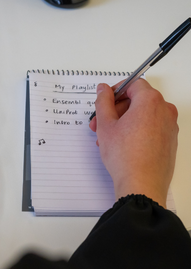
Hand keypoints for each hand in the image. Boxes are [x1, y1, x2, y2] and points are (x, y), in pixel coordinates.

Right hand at [89, 79, 178, 207]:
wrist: (141, 185)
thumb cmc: (124, 155)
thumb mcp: (105, 124)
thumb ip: (103, 101)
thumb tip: (103, 89)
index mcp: (150, 101)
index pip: (133, 84)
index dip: (116, 90)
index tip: (105, 100)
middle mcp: (164, 111)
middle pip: (137, 100)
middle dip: (115, 110)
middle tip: (99, 122)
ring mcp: (169, 126)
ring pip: (142, 115)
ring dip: (122, 121)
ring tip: (106, 137)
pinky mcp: (169, 140)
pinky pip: (150, 127)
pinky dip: (135, 130)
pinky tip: (120, 144)